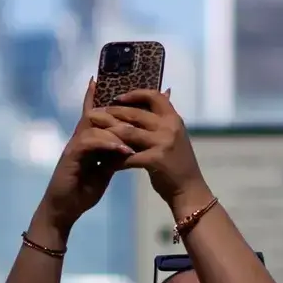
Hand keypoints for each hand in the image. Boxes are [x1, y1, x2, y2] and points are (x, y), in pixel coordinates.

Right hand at [36, 80, 133, 237]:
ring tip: (136, 135)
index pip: (96, 113)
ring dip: (117, 129)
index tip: (117, 84)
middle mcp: (79, 137)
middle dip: (117, 108)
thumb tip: (132, 144)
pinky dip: (108, 144)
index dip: (103, 98)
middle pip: (96, 113)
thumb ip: (115, 155)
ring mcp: (74, 145)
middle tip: (140, 108)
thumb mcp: (105, 169)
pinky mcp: (71, 156)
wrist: (65, 209)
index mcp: (88, 139)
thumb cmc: (83, 190)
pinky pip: (90, 142)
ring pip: (94, 125)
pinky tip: (123, 150)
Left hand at [93, 90, 210, 213]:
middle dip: (112, 112)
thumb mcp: (174, 136)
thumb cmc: (178, 162)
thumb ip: (160, 122)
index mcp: (173, 118)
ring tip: (93, 133)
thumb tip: (147, 103)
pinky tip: (104, 162)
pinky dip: (115, 159)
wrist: (189, 188)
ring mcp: (163, 142)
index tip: (118, 97)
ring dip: (109, 132)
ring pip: (129, 132)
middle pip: (135, 113)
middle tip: (94, 114)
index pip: (154, 96)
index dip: (135, 94)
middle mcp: (169, 127)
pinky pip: (128, 156)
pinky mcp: (155, 160)